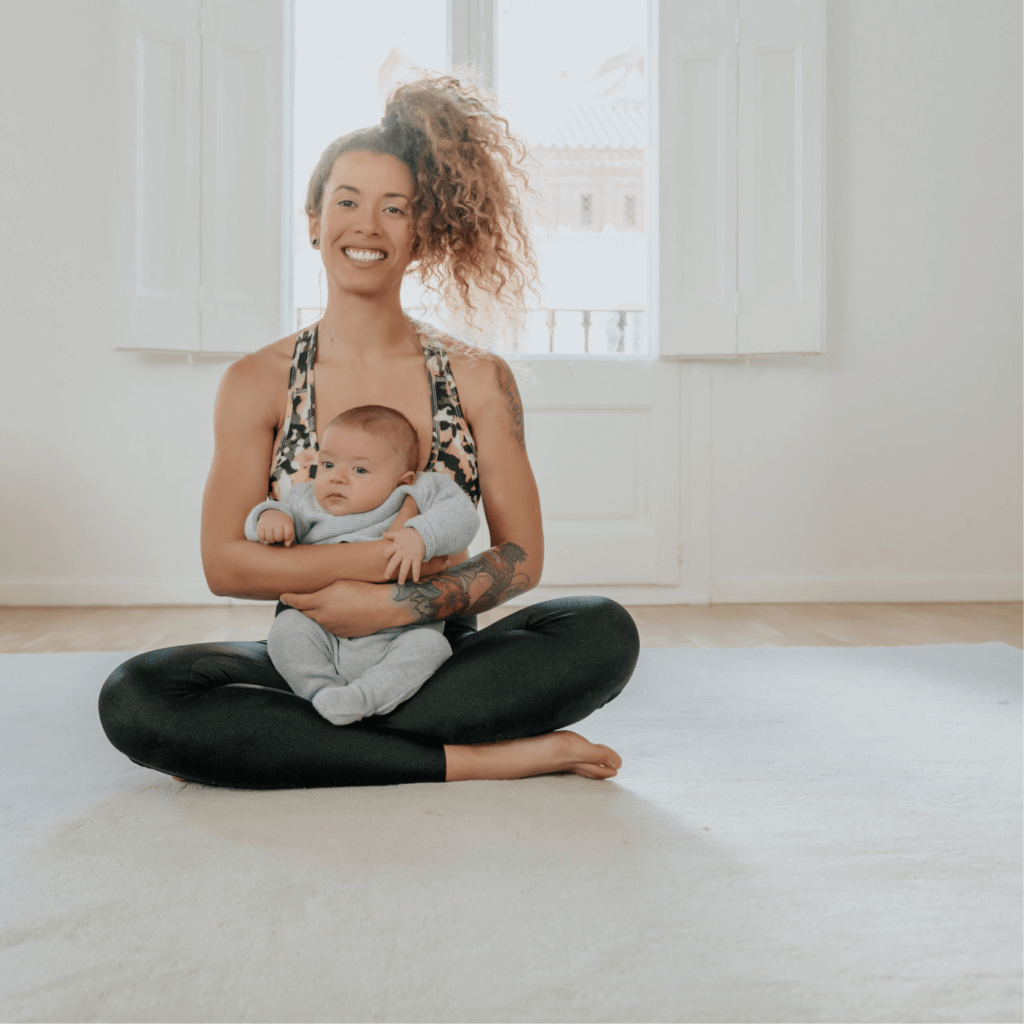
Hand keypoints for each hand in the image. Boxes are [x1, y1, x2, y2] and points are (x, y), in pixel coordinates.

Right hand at [257, 509, 294, 546]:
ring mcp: (267, 524)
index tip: (285, 534)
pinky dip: (263, 539)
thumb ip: (290, 537)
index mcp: (286, 521)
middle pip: (278, 538)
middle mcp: (276, 522)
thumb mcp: (289, 527)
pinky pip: (261, 538)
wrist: (272, 512)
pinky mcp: (260, 526)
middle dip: (279, 539)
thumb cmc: (282, 523)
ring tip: (272, 535)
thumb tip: (286, 545)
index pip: (288, 534)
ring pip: (270, 539)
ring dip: (271, 540)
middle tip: (278, 534)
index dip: (287, 537)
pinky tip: (266, 535)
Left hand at [280, 580, 394, 637]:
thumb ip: (322, 590)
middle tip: (304, 599)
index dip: (288, 598)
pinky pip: (330, 626)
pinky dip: (331, 620)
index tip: (283, 596)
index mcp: (320, 601)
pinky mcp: (340, 633)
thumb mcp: (339, 584)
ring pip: (318, 619)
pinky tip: (343, 613)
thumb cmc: (362, 589)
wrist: (381, 607)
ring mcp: (331, 626)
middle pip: (305, 612)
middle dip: (303, 606)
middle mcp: (322, 616)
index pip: (297, 601)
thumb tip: (313, 595)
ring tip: (331, 604)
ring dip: (319, 613)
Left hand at [382, 527, 427, 583]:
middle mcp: (402, 551)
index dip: (386, 555)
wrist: (423, 532)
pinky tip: (416, 580)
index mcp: (396, 545)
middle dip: (389, 570)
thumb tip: (382, 533)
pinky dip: (416, 574)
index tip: (387, 558)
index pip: (387, 552)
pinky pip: (416, 567)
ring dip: (402, 576)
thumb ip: (390, 535)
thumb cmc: (410, 534)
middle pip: (393, 562)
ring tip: (401, 583)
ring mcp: (410, 555)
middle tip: (386, 577)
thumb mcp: (399, 533)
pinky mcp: (417, 557)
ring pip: (404, 567)